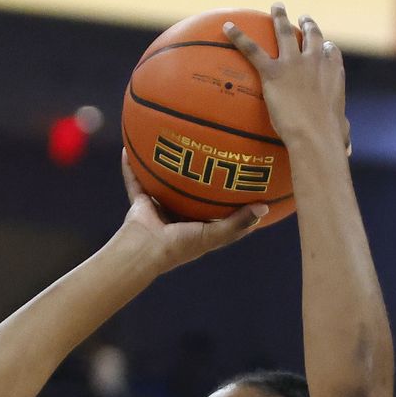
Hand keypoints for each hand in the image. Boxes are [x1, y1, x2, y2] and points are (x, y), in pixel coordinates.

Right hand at [118, 149, 266, 274]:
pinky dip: (130, 168)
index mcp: (198, 227)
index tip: (246, 181)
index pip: (218, 212)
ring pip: (162, 183)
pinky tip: (129, 148)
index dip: (230, 199)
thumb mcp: (214, 235)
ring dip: (164, 167)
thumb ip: (238, 222)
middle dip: (199, 175)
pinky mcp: (140, 204)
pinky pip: (135, 181)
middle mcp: (179, 217)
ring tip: (171, 145)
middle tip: (212, 152)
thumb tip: (265, 207)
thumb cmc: (181, 246)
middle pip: (191, 192)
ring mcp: (159, 209)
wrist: (145, 251)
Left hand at [223, 5, 349, 150]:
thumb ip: (341, 134)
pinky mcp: (273, 72)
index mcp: (333, 73)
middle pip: (312, 35)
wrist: (316, 134)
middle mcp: (315, 61)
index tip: (325, 44)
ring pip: (284, 33)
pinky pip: (252, 49)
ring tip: (276, 7)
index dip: (326, 46)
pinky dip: (238, 36)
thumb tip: (346, 150)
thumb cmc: (330, 138)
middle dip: (307, 23)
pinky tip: (226, 27)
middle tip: (302, 17)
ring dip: (279, 18)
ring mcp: (294, 64)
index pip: (331, 52)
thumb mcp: (341, 132)